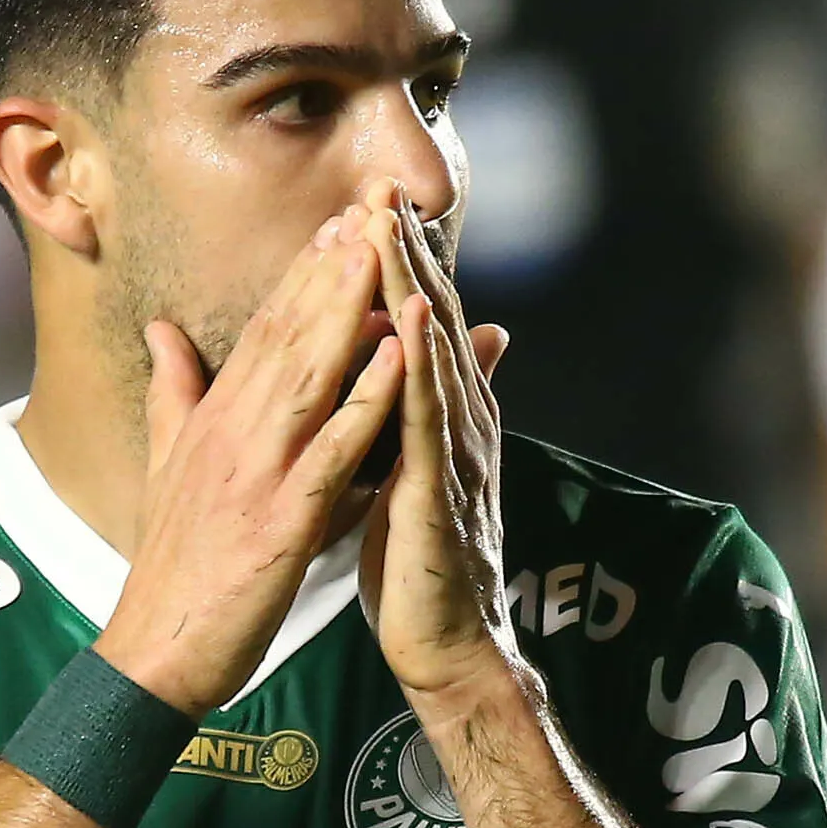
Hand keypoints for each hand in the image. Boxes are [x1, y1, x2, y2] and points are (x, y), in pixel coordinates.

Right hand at [96, 205, 404, 717]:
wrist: (156, 650)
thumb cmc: (171, 566)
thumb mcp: (168, 466)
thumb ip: (172, 393)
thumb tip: (162, 331)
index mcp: (213, 419)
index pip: (262, 329)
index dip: (300, 274)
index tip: (337, 223)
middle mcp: (232, 430)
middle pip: (286, 333)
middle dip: (329, 269)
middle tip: (369, 208)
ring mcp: (257, 470)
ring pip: (308, 373)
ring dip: (347, 310)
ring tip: (381, 252)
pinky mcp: (283, 515)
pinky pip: (332, 448)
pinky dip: (365, 400)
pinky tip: (397, 360)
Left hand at [359, 189, 519, 706]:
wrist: (447, 643)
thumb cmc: (423, 562)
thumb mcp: (415, 470)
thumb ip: (423, 411)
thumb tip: (449, 356)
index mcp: (439, 416)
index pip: (416, 324)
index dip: (395, 262)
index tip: (369, 202)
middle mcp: (457, 421)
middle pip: (430, 320)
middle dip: (406, 252)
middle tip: (384, 184)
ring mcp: (455, 451)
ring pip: (433, 354)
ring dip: (414, 286)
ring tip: (393, 227)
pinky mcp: (443, 488)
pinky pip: (430, 416)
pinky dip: (423, 363)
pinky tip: (411, 319)